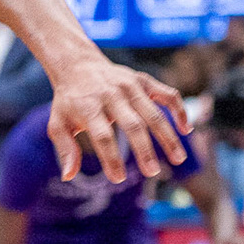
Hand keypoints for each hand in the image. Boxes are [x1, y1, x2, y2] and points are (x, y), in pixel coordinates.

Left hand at [45, 55, 189, 183]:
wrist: (77, 64)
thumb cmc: (69, 101)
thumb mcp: (58, 123)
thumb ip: (65, 149)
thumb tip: (68, 176)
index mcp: (89, 106)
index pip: (102, 136)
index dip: (111, 158)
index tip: (117, 179)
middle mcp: (112, 94)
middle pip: (132, 124)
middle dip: (144, 149)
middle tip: (152, 172)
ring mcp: (130, 85)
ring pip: (153, 112)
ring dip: (167, 136)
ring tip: (178, 159)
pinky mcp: (143, 80)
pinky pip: (166, 94)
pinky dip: (178, 109)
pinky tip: (186, 129)